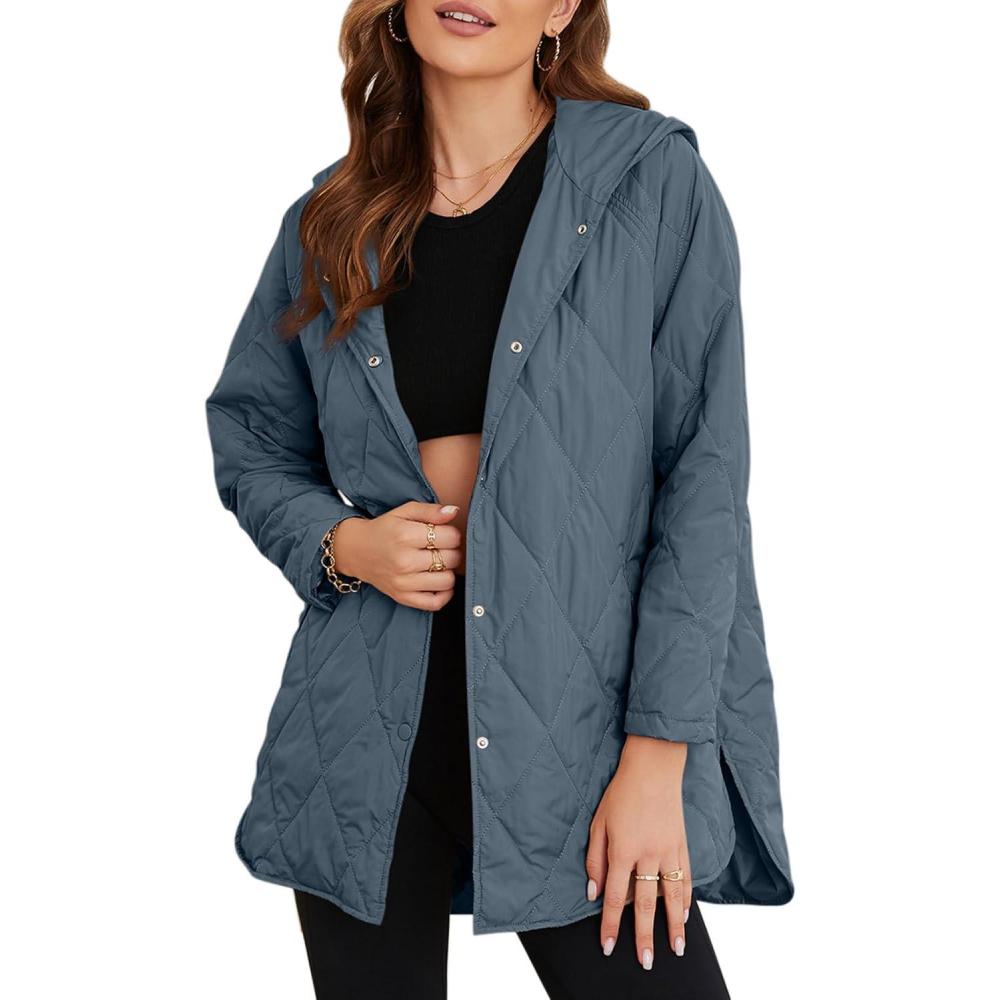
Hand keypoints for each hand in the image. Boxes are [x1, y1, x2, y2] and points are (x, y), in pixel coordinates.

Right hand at [333, 501, 462, 610]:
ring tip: (439, 563)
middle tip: (442, 548)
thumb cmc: (384, 529)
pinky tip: (438, 581)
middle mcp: (404, 561)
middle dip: (452, 551)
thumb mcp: (404, 511)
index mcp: (405, 536)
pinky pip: (435, 603)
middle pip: (452, 559)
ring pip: (447, 581)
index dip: (453, 534)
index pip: (451, 537)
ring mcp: (403, 582)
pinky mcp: (402, 597)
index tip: (444, 533)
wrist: (356, 550)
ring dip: (448, 571)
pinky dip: (444, 594)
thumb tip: (454, 512)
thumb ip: (431, 510)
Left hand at [585, 734, 691, 969]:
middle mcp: (648, 855)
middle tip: (645, 962)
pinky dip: (686, 899)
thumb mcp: (598, 822)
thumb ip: (595, 859)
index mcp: (623, 850)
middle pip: (646, 904)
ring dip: (674, 926)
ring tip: (676, 949)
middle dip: (644, 936)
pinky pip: (686, 878)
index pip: (614, 897)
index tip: (608, 945)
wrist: (653, 768)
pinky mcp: (682, 844)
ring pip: (672, 896)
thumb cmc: (622, 793)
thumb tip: (593, 892)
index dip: (610, 924)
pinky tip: (685, 915)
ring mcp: (669, 851)